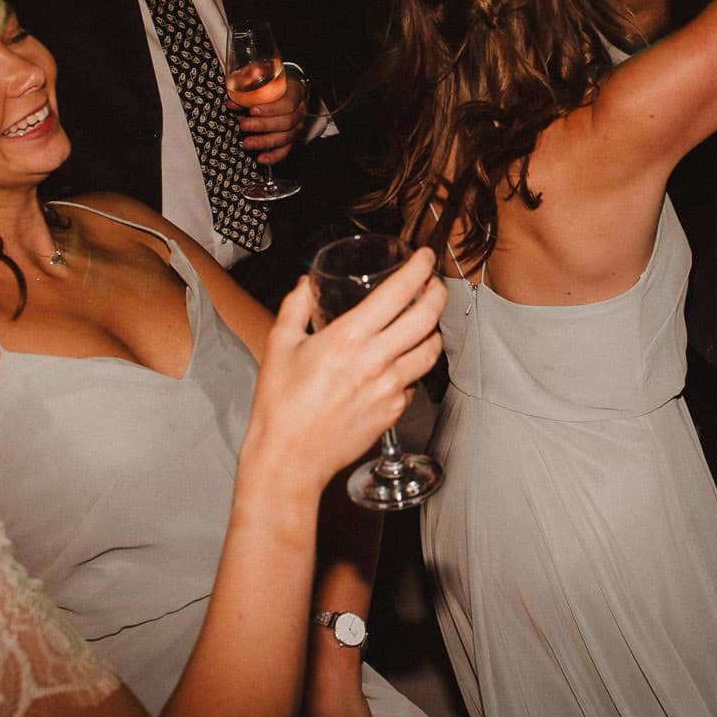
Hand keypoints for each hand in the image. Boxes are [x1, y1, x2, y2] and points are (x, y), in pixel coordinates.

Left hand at [235, 65, 307, 164]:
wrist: (285, 91)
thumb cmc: (274, 87)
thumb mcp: (263, 84)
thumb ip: (249, 93)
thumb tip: (232, 104)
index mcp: (295, 93)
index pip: (288, 103)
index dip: (270, 109)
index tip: (252, 110)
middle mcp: (299, 112)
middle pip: (286, 122)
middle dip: (263, 125)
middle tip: (244, 125)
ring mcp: (296, 127)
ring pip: (285, 138)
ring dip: (264, 141)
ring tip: (247, 143)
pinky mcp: (291, 140)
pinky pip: (285, 151)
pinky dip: (273, 157)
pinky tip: (260, 158)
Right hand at [249, 255, 444, 484]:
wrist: (289, 458)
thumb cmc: (280, 408)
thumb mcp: (279, 347)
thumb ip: (294, 309)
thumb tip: (303, 286)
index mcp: (347, 339)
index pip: (398, 293)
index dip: (419, 270)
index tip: (424, 258)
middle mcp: (375, 361)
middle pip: (427, 318)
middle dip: (438, 293)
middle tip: (434, 284)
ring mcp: (389, 388)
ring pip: (430, 351)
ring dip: (432, 330)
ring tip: (425, 322)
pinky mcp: (393, 412)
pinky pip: (415, 382)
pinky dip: (413, 368)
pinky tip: (401, 363)